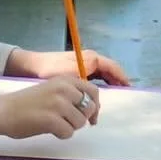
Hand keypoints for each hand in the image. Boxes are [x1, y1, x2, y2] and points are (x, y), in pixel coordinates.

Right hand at [0, 76, 100, 140]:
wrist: (2, 111)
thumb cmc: (25, 103)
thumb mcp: (51, 89)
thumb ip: (70, 95)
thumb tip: (92, 110)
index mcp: (65, 80)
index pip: (93, 91)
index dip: (95, 106)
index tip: (91, 117)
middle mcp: (64, 89)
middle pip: (89, 108)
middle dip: (81, 119)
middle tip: (67, 122)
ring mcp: (58, 104)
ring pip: (80, 123)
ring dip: (70, 127)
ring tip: (54, 124)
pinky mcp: (52, 120)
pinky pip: (68, 132)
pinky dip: (61, 135)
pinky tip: (48, 130)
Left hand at [9, 46, 129, 86]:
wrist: (32, 66)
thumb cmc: (51, 70)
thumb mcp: (70, 77)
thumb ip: (86, 85)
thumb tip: (98, 97)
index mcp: (91, 58)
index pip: (114, 68)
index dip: (122, 78)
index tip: (129, 89)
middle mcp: (90, 59)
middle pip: (110, 72)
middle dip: (115, 85)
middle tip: (120, 98)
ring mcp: (84, 64)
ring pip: (102, 76)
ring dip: (106, 88)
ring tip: (108, 101)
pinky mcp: (78, 70)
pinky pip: (94, 79)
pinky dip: (97, 87)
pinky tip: (95, 98)